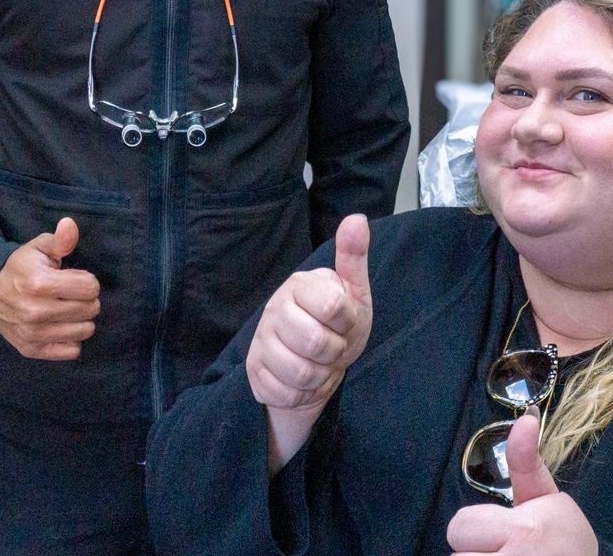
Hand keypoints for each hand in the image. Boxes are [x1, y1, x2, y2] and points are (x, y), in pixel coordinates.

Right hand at [0, 217, 101, 359]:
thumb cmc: (20, 268)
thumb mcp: (38, 248)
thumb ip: (59, 239)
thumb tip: (70, 226)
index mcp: (39, 283)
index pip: (90, 287)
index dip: (86, 280)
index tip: (73, 279)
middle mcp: (35, 311)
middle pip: (90, 309)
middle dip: (86, 299)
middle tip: (70, 294)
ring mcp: (32, 333)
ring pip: (85, 331)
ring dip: (81, 319)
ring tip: (66, 309)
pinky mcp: (31, 349)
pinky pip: (72, 351)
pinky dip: (71, 339)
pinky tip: (60, 326)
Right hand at [247, 214, 372, 412]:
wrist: (317, 367)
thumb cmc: (337, 326)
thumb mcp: (353, 293)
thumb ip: (353, 257)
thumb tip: (357, 219)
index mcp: (299, 285)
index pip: (332, 305)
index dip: (346, 321)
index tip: (343, 320)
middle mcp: (274, 309)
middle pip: (316, 343)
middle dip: (335, 352)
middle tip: (332, 345)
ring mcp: (261, 342)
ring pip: (300, 372)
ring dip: (321, 375)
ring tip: (320, 363)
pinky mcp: (255, 373)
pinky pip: (286, 393)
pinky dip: (304, 393)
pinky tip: (304, 380)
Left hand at [446, 413, 596, 555]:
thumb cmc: (565, 540)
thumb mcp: (547, 497)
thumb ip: (525, 462)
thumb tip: (525, 419)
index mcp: (523, 530)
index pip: (460, 525)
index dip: (479, 527)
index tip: (507, 531)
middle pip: (457, 553)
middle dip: (477, 551)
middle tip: (508, 550)